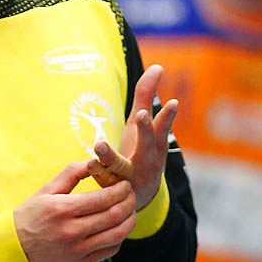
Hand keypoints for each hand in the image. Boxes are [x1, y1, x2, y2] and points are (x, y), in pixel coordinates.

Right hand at [14, 161, 137, 261]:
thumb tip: (95, 161)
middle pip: (114, 215)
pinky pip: (109, 250)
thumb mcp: (46, 191)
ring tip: (129, 211)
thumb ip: (71, 173)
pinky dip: (119, 237)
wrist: (13, 249)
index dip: (121, 189)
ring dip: (129, 221)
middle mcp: (71, 231)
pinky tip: (117, 228)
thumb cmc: (30, 216)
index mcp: (62, 209)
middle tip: (131, 195)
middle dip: (129, 202)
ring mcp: (77, 250)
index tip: (125, 184)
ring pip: (117, 234)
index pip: (104, 198)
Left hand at [88, 64, 177, 208]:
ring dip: (110, 156)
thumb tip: (158, 66)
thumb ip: (146, 97)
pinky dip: (96, 173)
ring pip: (120, 167)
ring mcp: (128, 176)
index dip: (167, 116)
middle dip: (145, 130)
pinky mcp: (111, 188)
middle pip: (146, 145)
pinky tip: (89, 163)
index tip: (173, 102)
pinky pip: (103, 181)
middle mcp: (145, 160)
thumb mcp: (144, 125)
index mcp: (154, 144)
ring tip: (98, 144)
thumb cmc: (141, 151)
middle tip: (140, 114)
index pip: (162, 127)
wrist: (140, 195)